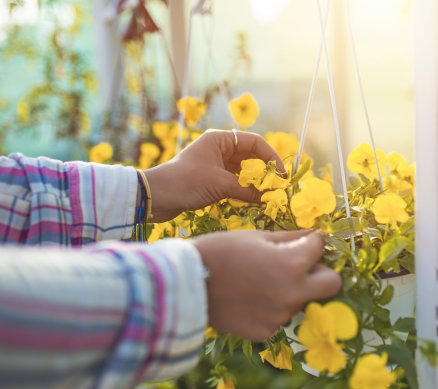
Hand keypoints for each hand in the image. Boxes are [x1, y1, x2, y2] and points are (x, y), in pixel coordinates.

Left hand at [143, 129, 283, 221]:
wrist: (155, 197)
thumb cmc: (186, 182)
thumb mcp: (220, 185)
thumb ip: (247, 190)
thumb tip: (270, 198)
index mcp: (220, 140)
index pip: (255, 142)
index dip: (271, 157)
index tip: (282, 174)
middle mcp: (219, 149)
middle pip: (250, 157)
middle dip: (265, 172)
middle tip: (278, 187)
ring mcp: (214, 165)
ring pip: (243, 171)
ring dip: (255, 183)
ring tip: (268, 196)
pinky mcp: (210, 180)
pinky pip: (234, 182)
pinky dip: (244, 190)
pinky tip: (254, 200)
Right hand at [192, 230, 341, 340]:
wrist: (184, 285)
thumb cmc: (219, 252)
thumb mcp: (256, 236)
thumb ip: (290, 238)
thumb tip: (314, 235)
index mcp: (293, 264)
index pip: (321, 247)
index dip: (313, 242)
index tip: (306, 242)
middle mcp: (293, 293)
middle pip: (333, 284)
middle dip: (322, 272)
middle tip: (301, 267)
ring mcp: (281, 316)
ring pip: (301, 300)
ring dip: (290, 290)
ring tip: (258, 282)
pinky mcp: (266, 332)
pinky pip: (278, 317)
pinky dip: (269, 308)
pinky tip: (247, 299)